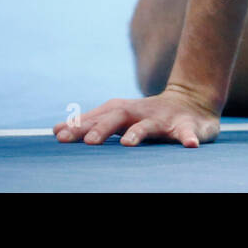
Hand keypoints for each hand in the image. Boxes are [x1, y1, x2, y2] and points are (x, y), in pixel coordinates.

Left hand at [52, 85, 221, 148]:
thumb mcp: (121, 117)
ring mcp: (164, 119)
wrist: (193, 101)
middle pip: (119, 116)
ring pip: (149, 125)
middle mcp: (141, 113)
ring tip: (127, 144)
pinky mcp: (186, 126)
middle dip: (103, 128)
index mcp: (123, 112)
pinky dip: (188, 137)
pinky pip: (187, 132)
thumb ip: (92, 124)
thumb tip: (55, 131)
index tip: (59, 135)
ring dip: (138, 133)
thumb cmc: (148, 115)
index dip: (80, 126)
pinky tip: (189, 145)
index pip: (98, 117)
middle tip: (89, 142)